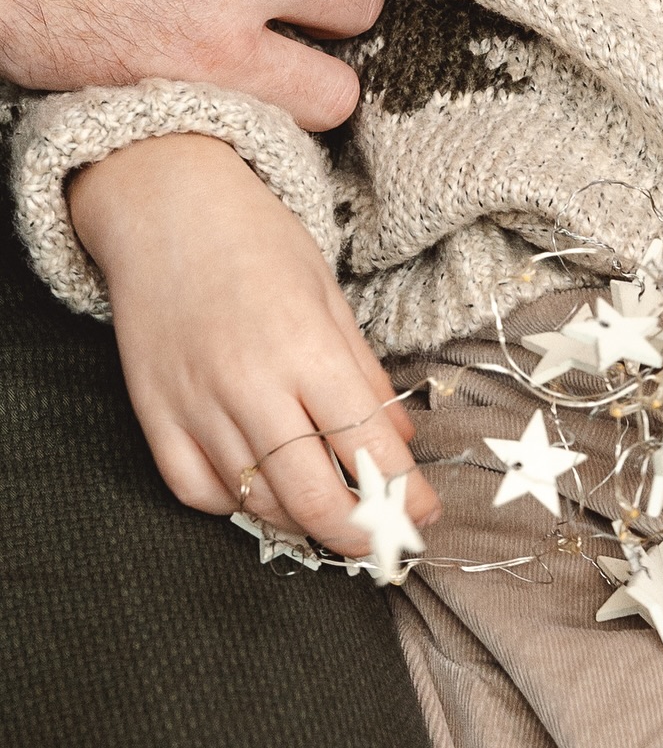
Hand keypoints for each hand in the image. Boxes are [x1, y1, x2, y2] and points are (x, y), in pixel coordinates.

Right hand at [70, 134, 438, 551]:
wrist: (165, 208)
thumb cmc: (257, 240)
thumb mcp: (328, 293)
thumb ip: (362, 373)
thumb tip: (398, 443)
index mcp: (306, 348)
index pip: (365, 446)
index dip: (402, 495)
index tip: (423, 517)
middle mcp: (249, 386)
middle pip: (312, 497)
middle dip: (357, 532)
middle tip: (383, 539)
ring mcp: (195, 407)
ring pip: (256, 503)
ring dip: (302, 522)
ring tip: (332, 513)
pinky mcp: (154, 418)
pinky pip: (197, 492)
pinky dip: (234, 505)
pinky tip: (261, 490)